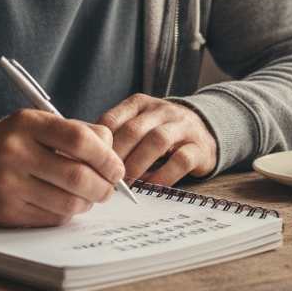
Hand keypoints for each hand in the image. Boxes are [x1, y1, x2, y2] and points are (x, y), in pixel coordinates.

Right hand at [0, 109, 125, 226]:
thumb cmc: (15, 144)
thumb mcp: (39, 125)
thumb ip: (78, 132)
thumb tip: (114, 156)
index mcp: (27, 124)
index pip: (79, 139)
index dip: (107, 157)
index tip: (117, 169)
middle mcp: (14, 152)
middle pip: (77, 176)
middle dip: (103, 187)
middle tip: (109, 189)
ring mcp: (7, 184)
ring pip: (68, 203)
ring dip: (87, 203)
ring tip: (87, 196)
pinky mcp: (4, 212)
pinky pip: (52, 219)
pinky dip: (66, 214)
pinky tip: (62, 203)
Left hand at [99, 94, 216, 185]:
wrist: (204, 132)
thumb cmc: (160, 133)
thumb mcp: (138, 125)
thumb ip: (117, 136)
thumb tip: (87, 160)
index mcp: (140, 104)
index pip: (113, 119)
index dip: (100, 144)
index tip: (91, 164)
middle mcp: (162, 110)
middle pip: (134, 130)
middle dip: (118, 156)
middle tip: (107, 178)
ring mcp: (183, 126)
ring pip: (158, 141)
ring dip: (138, 164)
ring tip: (127, 183)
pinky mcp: (200, 147)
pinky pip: (181, 160)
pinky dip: (163, 175)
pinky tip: (151, 186)